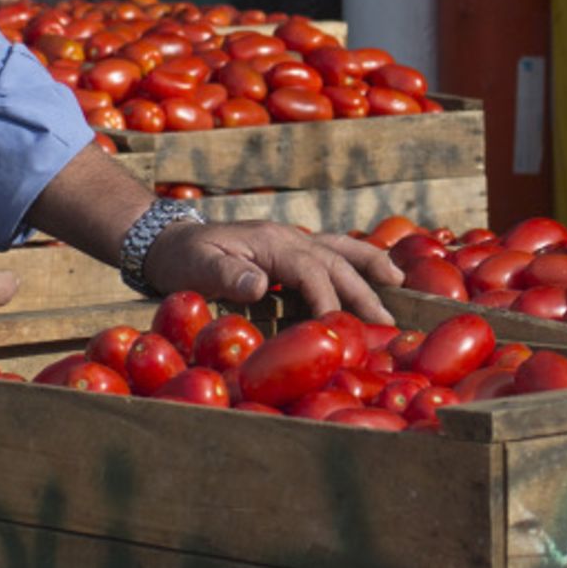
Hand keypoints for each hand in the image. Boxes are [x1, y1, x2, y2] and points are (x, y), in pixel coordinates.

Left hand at [146, 221, 401, 326]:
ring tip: (397, 283)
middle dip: (364, 291)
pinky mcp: (288, 254)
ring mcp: (291, 243)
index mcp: (271, 242)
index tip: (341, 328)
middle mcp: (288, 238)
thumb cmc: (182, 259)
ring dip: (370, 265)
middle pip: (336, 261)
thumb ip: (226, 275)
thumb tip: (260, 283)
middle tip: (387, 322)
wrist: (168, 243)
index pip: (312, 271)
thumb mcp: (196, 267)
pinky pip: (329, 255)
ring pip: (340, 250)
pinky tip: (371, 275)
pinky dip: (354, 263)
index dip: (329, 300)